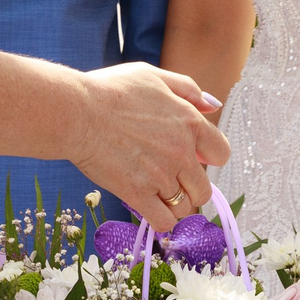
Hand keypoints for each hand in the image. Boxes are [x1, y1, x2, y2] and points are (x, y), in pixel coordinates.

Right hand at [66, 63, 230, 230]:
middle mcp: (182, 152)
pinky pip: (164, 222)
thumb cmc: (110, 90)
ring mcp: (161, 176)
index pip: (221, 154)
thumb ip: (188, 89)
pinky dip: (159, 220)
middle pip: (204, 189)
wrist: (77, 112)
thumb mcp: (153, 76)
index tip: (191, 158)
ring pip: (184, 208)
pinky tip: (147, 207)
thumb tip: (213, 107)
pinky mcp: (139, 194)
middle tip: (169, 180)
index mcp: (190, 123)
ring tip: (154, 193)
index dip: (207, 158)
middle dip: (189, 188)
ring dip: (173, 205)